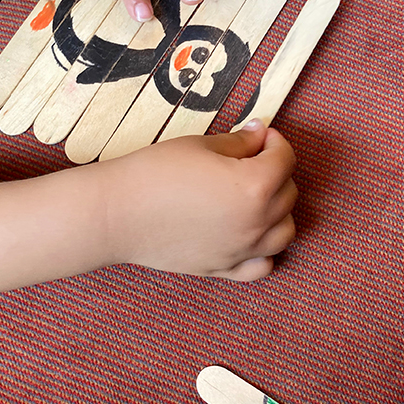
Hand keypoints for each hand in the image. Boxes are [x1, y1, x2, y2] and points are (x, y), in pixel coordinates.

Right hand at [98, 120, 296, 279]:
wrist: (116, 213)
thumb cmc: (154, 173)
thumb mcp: (200, 145)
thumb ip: (239, 142)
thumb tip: (260, 134)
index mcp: (254, 187)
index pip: (284, 159)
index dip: (274, 141)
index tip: (259, 136)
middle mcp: (256, 223)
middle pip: (287, 194)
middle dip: (275, 172)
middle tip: (249, 160)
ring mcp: (242, 251)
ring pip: (284, 232)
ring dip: (277, 211)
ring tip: (253, 197)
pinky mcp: (223, 269)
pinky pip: (262, 265)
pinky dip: (265, 251)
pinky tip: (250, 235)